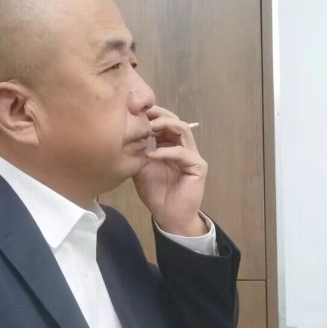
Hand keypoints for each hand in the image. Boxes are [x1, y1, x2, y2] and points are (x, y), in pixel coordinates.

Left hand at [133, 105, 207, 235]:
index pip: (164, 123)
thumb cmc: (156, 193)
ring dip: (165, 125)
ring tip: (149, 128)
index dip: (152, 115)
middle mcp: (183, 147)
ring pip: (183, 130)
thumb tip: (128, 132)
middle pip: (175, 121)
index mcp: (170, 145)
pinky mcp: (198, 166)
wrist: (168, 216)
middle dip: (159, 115)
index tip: (135, 111)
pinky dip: (166, 151)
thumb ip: (138, 151)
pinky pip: (182, 153)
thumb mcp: (141, 168)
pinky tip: (152, 155)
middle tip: (143, 113)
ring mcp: (192, 155)